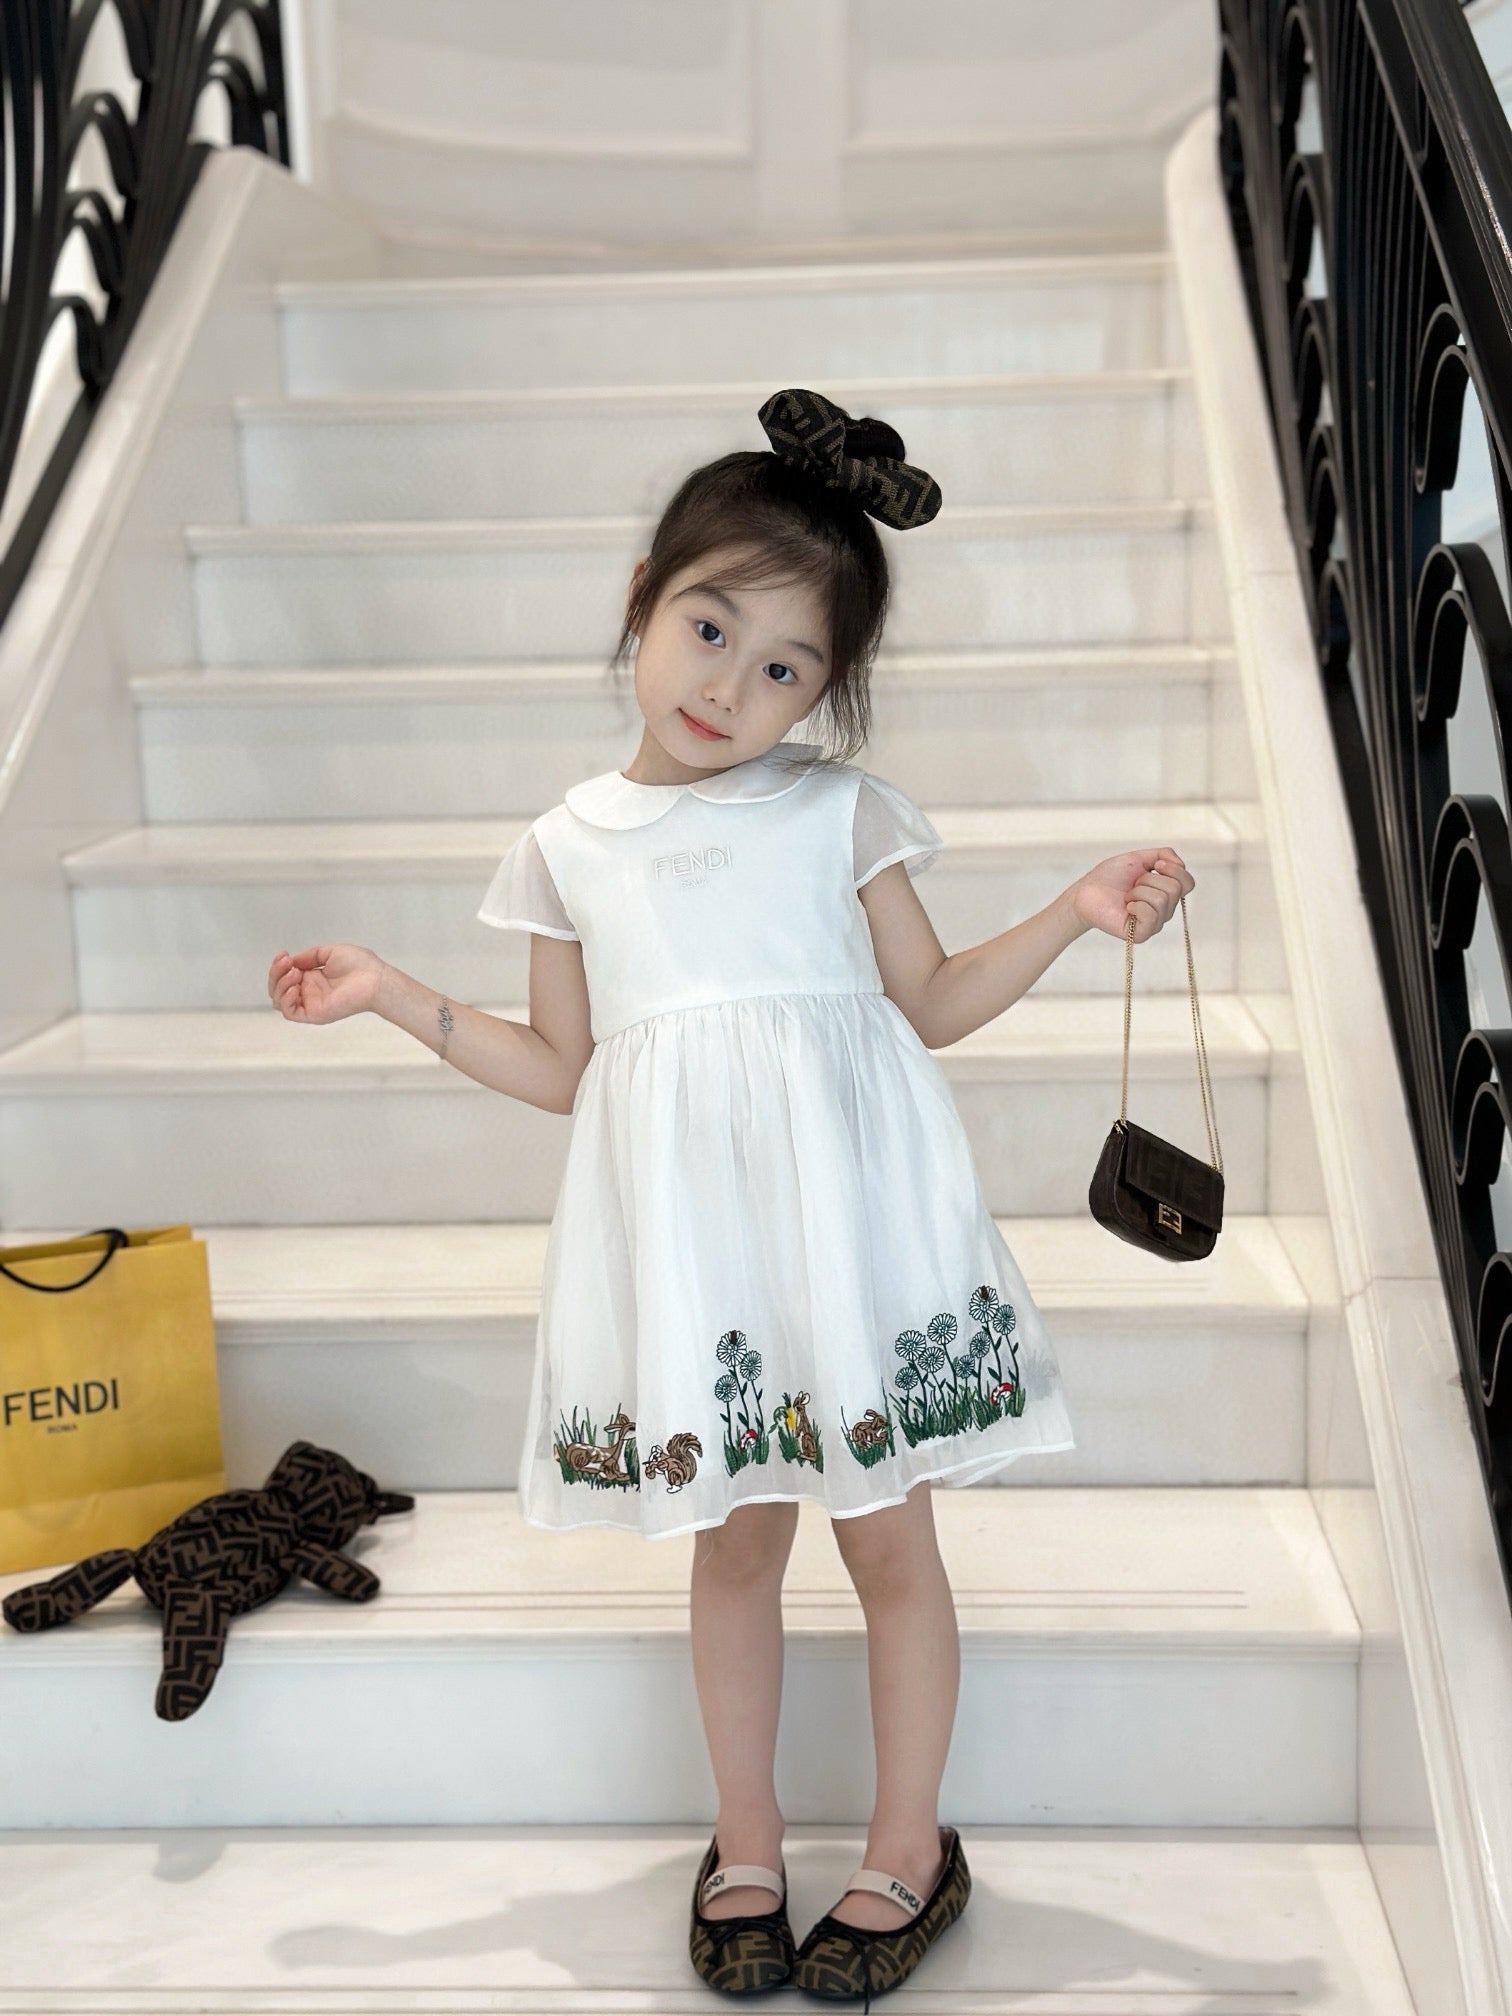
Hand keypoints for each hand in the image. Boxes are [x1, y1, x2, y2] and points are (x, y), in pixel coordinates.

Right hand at [267, 944, 385, 1023]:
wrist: (374, 979)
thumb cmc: (360, 965)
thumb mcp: (330, 952)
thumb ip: (309, 956)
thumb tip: (292, 961)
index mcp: (313, 978)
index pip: (284, 976)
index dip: (278, 966)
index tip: (283, 954)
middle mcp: (310, 992)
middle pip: (278, 989)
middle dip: (276, 973)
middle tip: (286, 962)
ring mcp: (311, 1004)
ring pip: (280, 1001)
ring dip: (280, 985)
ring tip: (294, 973)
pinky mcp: (315, 1015)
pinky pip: (290, 1012)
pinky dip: (286, 999)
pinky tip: (296, 986)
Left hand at [1071, 849, 1194, 943]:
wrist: (1086, 892)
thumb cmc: (1110, 877)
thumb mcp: (1139, 858)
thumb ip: (1163, 854)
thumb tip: (1180, 864)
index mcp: (1166, 893)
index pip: (1188, 883)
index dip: (1175, 869)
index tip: (1156, 865)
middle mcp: (1165, 910)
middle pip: (1176, 888)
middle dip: (1150, 879)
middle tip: (1133, 884)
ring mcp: (1154, 923)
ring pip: (1162, 899)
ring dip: (1139, 890)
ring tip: (1127, 896)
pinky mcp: (1142, 934)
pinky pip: (1151, 915)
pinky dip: (1136, 904)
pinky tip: (1126, 906)